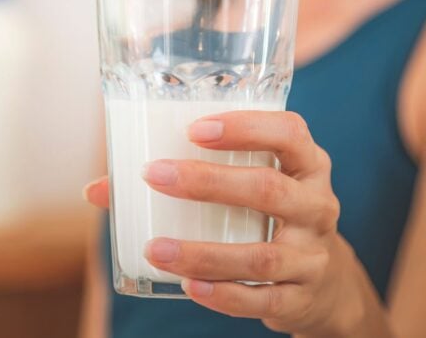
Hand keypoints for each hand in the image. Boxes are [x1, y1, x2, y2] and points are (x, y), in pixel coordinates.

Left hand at [84, 111, 360, 335]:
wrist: (324, 280)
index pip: (289, 133)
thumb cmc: (274, 217)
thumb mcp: (254, 187)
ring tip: (156, 248)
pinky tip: (188, 285)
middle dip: (210, 182)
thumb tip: (100, 189)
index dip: (246, 127)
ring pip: (261, 255)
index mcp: (307, 166)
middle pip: (269, 189)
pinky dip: (223, 294)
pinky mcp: (301, 296)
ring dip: (204, 251)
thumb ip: (193, 177)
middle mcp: (317, 206)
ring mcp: (312, 254)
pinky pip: (261, 299)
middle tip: (157, 175)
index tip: (195, 129)